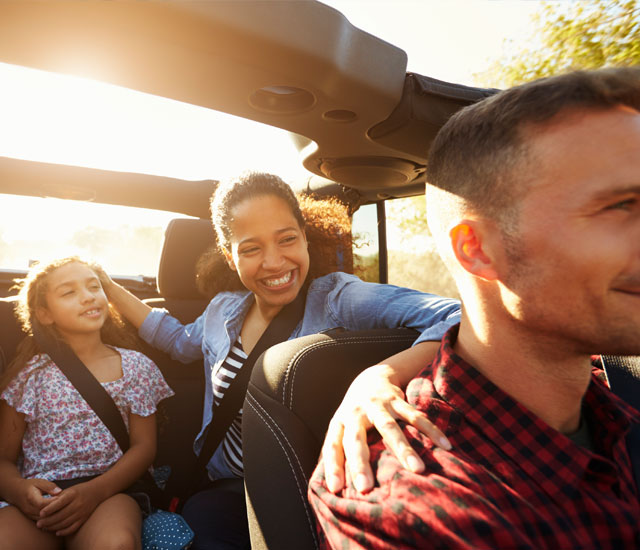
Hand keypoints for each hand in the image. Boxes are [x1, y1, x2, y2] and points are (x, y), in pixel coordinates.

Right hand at [12, 478, 60, 520]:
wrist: (15, 492)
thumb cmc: (30, 486)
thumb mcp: (39, 482)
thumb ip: (49, 486)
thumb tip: (60, 492)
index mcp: (31, 497)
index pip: (42, 504)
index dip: (52, 502)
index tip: (61, 498)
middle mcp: (29, 508)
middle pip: (43, 514)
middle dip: (55, 511)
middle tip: (66, 506)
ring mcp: (29, 514)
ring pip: (42, 520)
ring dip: (53, 517)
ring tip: (63, 511)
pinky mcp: (30, 518)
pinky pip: (41, 521)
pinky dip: (49, 520)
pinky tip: (58, 516)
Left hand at [36, 482, 100, 535]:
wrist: (96, 491)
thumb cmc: (78, 491)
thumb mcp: (69, 490)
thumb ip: (57, 498)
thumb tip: (43, 507)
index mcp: (72, 494)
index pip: (60, 502)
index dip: (50, 509)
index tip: (40, 513)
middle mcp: (77, 503)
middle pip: (61, 515)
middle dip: (48, 521)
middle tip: (38, 524)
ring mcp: (81, 512)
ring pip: (65, 523)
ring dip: (53, 527)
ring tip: (44, 528)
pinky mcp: (83, 519)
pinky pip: (73, 528)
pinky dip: (64, 531)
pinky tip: (57, 532)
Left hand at [321, 365, 450, 493]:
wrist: (371, 378)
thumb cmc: (355, 415)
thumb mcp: (342, 429)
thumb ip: (339, 453)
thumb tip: (334, 489)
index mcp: (339, 422)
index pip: (332, 446)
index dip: (332, 467)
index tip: (334, 489)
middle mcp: (355, 413)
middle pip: (356, 439)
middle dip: (360, 463)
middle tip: (365, 488)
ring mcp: (376, 405)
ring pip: (389, 428)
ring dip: (402, 449)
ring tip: (416, 470)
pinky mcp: (397, 400)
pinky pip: (415, 416)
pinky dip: (431, 430)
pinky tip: (445, 445)